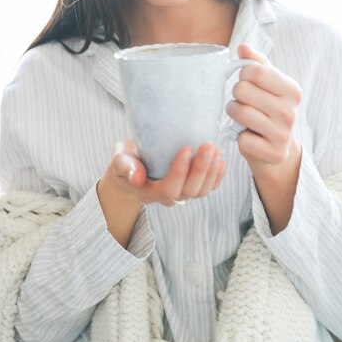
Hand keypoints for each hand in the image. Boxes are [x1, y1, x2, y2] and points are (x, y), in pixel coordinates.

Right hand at [106, 139, 225, 206]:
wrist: (132, 165)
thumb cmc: (126, 159)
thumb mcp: (120, 158)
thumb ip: (125, 166)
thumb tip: (137, 177)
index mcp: (149, 191)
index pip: (168, 188)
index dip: (179, 171)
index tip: (186, 148)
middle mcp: (167, 196)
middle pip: (189, 191)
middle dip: (201, 169)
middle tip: (208, 146)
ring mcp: (181, 193)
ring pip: (201, 191)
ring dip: (212, 172)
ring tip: (216, 150)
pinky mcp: (191, 187)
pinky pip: (207, 188)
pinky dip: (217, 177)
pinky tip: (221, 161)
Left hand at [226, 44, 301, 174]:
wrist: (276, 148)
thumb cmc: (268, 108)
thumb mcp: (266, 84)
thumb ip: (255, 63)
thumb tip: (243, 47)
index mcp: (292, 90)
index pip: (254, 71)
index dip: (243, 75)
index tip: (247, 83)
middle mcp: (290, 111)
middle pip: (242, 90)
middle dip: (236, 95)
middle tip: (244, 102)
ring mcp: (283, 134)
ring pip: (240, 113)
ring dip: (233, 113)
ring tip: (241, 116)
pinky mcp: (273, 153)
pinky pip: (242, 139)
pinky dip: (239, 137)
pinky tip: (248, 136)